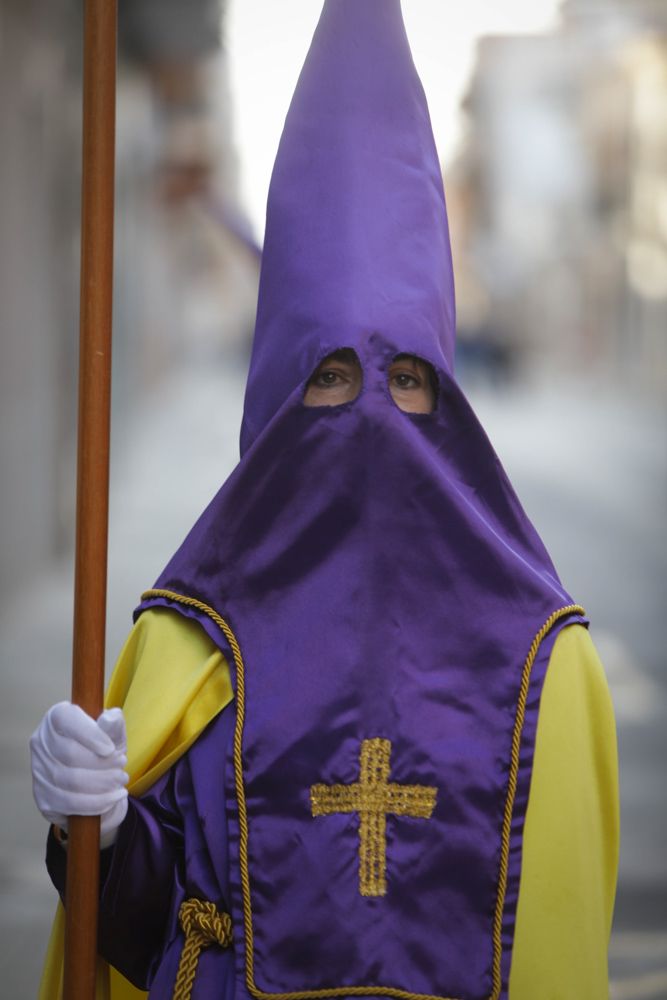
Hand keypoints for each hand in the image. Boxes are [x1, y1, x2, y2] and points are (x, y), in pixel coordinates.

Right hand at [30, 702, 128, 847]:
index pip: (67, 720)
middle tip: (121, 764)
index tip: (111, 748)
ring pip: (70, 781)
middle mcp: (41, 742)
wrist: (96, 779)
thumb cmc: (103, 748)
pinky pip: (70, 803)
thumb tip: (112, 718)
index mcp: (57, 717)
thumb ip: (114, 725)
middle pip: (70, 754)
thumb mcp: (113, 734)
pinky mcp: (43, 798)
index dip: (91, 735)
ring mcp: (39, 771)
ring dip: (102, 783)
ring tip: (120, 779)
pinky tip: (113, 797)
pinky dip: (96, 802)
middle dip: (102, 763)